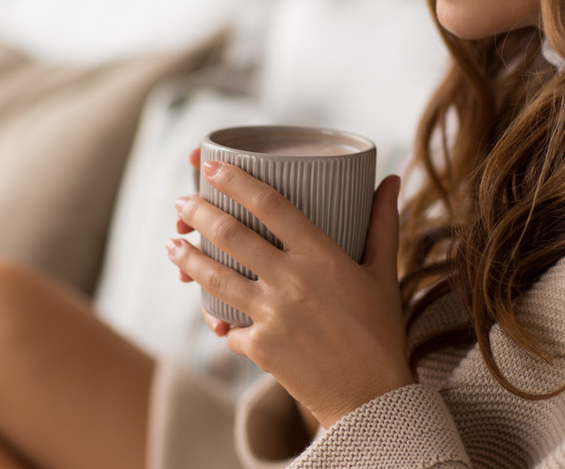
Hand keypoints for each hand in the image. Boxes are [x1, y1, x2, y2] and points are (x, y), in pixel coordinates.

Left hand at [167, 157, 413, 428]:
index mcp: (321, 256)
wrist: (372, 399)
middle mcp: (291, 281)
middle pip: (231, 234)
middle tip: (181, 205)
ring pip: (215, 277)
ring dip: (187, 258)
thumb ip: (382, 224)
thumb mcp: (384, 274)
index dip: (236, 180)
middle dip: (198, 213)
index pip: (271, 205)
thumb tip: (392, 178)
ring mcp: (272, 315)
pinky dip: (216, 317)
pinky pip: (226, 327)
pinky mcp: (260, 347)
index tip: (211, 166)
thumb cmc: (381, 332)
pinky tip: (206, 307)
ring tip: (172, 245)